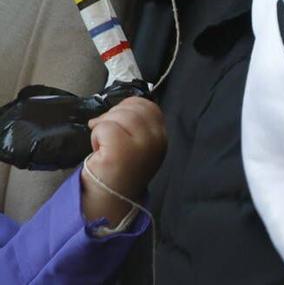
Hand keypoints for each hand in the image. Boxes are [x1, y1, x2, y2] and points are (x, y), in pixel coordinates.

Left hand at [80, 96, 165, 222]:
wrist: (108, 203)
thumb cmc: (119, 173)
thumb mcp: (140, 146)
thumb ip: (139, 125)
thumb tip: (120, 108)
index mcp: (162, 137)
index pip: (148, 106)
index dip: (129, 107)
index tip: (116, 120)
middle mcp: (156, 140)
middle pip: (133, 107)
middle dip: (113, 115)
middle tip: (106, 134)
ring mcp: (140, 146)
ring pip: (118, 115)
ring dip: (104, 126)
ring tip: (104, 145)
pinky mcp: (120, 152)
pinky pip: (104, 127)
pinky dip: (96, 136)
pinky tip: (98, 151)